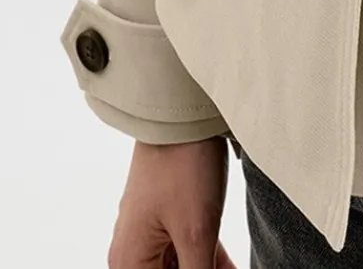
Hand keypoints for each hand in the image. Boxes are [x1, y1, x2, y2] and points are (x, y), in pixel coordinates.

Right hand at [107, 135, 239, 268]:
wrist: (181, 109)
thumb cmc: (181, 165)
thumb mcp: (196, 234)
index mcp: (129, 262)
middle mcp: (133, 250)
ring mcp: (150, 231)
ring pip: (182, 265)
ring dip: (206, 268)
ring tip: (233, 265)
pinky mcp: (167, 215)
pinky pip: (187, 248)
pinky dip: (208, 258)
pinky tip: (231, 264)